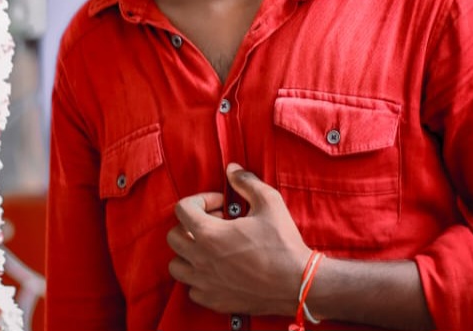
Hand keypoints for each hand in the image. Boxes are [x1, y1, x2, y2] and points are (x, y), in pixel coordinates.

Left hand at [166, 163, 308, 315]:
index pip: (181, 209)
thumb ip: (246, 182)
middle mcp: (201, 260)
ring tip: (211, 247)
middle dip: (191, 225)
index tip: (221, 204)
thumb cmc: (283, 243)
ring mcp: (206, 284)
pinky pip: (192, 289)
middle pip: (174, 237)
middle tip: (216, 224)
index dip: (200, 200)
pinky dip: (199, 279)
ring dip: (189, 253)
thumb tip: (232, 169)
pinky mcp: (215, 302)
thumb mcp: (269, 201)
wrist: (298, 285)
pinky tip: (218, 270)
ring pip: (177, 266)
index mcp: (209, 235)